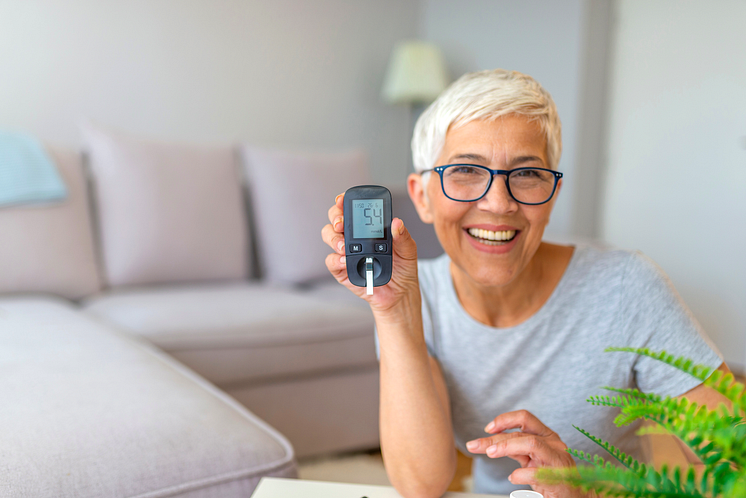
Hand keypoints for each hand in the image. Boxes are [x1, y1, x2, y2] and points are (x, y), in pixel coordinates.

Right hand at [321, 193, 419, 318]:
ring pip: (328, 236)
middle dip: (335, 217)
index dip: (344, 202)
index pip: (352, 209)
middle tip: (341, 223)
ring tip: (344, 245)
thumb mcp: (408, 250)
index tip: (342, 199)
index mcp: (368, 227)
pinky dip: (335, 259)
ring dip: (333, 238)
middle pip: (335, 219)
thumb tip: (397, 223)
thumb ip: (403, 236)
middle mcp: (354, 237)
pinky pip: (331, 261)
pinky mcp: (342, 270)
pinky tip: (344, 259)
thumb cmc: (403, 268)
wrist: (400, 293)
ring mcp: (346, 252)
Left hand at [465, 410, 588, 497]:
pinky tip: (512, 478)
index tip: (487, 428)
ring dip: (506, 447)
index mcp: (547, 435)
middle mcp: (553, 443)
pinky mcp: (559, 477)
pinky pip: (536, 472)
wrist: (577, 496)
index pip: (524, 417)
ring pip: (530, 443)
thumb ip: (516, 448)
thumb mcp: (533, 458)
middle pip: (520, 434)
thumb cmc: (553, 476)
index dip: (504, 420)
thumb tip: (490, 442)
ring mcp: (557, 459)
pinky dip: (520, 474)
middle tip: (474, 445)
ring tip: (490, 453)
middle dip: (494, 439)